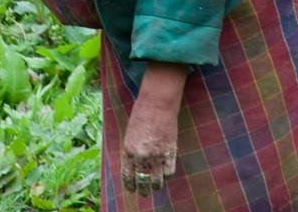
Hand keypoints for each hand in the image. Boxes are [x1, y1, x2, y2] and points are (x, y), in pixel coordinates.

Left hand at [121, 62, 187, 196]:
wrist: (157, 104)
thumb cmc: (140, 116)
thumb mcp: (129, 135)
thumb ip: (131, 152)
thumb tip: (134, 168)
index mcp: (128, 151)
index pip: (127, 176)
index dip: (130, 186)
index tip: (131, 189)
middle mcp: (141, 157)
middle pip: (142, 182)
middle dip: (142, 190)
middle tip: (143, 192)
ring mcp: (156, 156)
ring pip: (156, 182)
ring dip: (155, 186)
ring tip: (154, 186)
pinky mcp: (170, 153)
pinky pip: (169, 173)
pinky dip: (166, 175)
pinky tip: (164, 172)